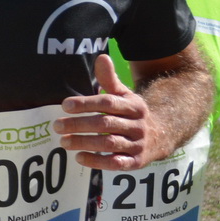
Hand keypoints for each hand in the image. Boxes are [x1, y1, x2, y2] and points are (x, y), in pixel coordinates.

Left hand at [56, 54, 159, 169]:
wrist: (163, 135)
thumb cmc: (132, 113)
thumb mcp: (124, 95)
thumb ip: (109, 79)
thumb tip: (101, 57)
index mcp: (132, 106)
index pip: (108, 103)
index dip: (86, 103)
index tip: (64, 105)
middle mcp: (137, 125)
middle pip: (106, 124)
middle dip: (80, 125)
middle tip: (56, 126)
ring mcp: (138, 144)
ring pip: (110, 143)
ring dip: (85, 143)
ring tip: (63, 142)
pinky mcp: (136, 161)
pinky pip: (117, 163)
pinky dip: (98, 161)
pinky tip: (79, 157)